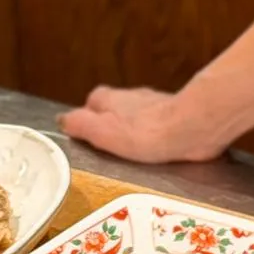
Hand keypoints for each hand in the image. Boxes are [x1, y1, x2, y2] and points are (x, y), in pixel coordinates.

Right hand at [56, 87, 230, 163]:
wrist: (191, 130)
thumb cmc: (147, 132)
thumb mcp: (102, 132)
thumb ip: (81, 124)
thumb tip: (63, 120)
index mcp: (112, 99)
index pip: (93, 101)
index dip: (88, 117)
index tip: (85, 135)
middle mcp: (134, 98)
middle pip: (116, 108)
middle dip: (112, 125)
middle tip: (109, 148)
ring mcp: (157, 107)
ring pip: (140, 117)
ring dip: (136, 131)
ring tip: (132, 155)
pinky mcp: (178, 120)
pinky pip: (161, 128)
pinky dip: (156, 139)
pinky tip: (157, 154)